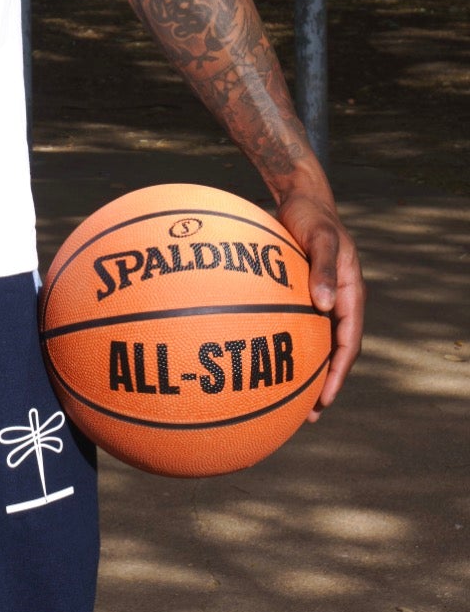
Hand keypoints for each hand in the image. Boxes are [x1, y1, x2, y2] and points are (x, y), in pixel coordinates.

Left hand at [273, 186, 364, 416]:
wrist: (301, 198)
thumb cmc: (312, 217)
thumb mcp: (321, 239)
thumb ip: (322, 269)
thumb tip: (323, 305)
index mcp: (349, 294)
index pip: (348, 343)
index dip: (338, 372)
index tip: (326, 398)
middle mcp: (336, 301)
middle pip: (333, 351)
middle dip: (324, 383)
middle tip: (308, 414)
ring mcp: (319, 299)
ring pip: (315, 343)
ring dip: (305, 370)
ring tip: (287, 398)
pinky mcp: (300, 293)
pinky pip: (296, 325)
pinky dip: (286, 344)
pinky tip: (263, 355)